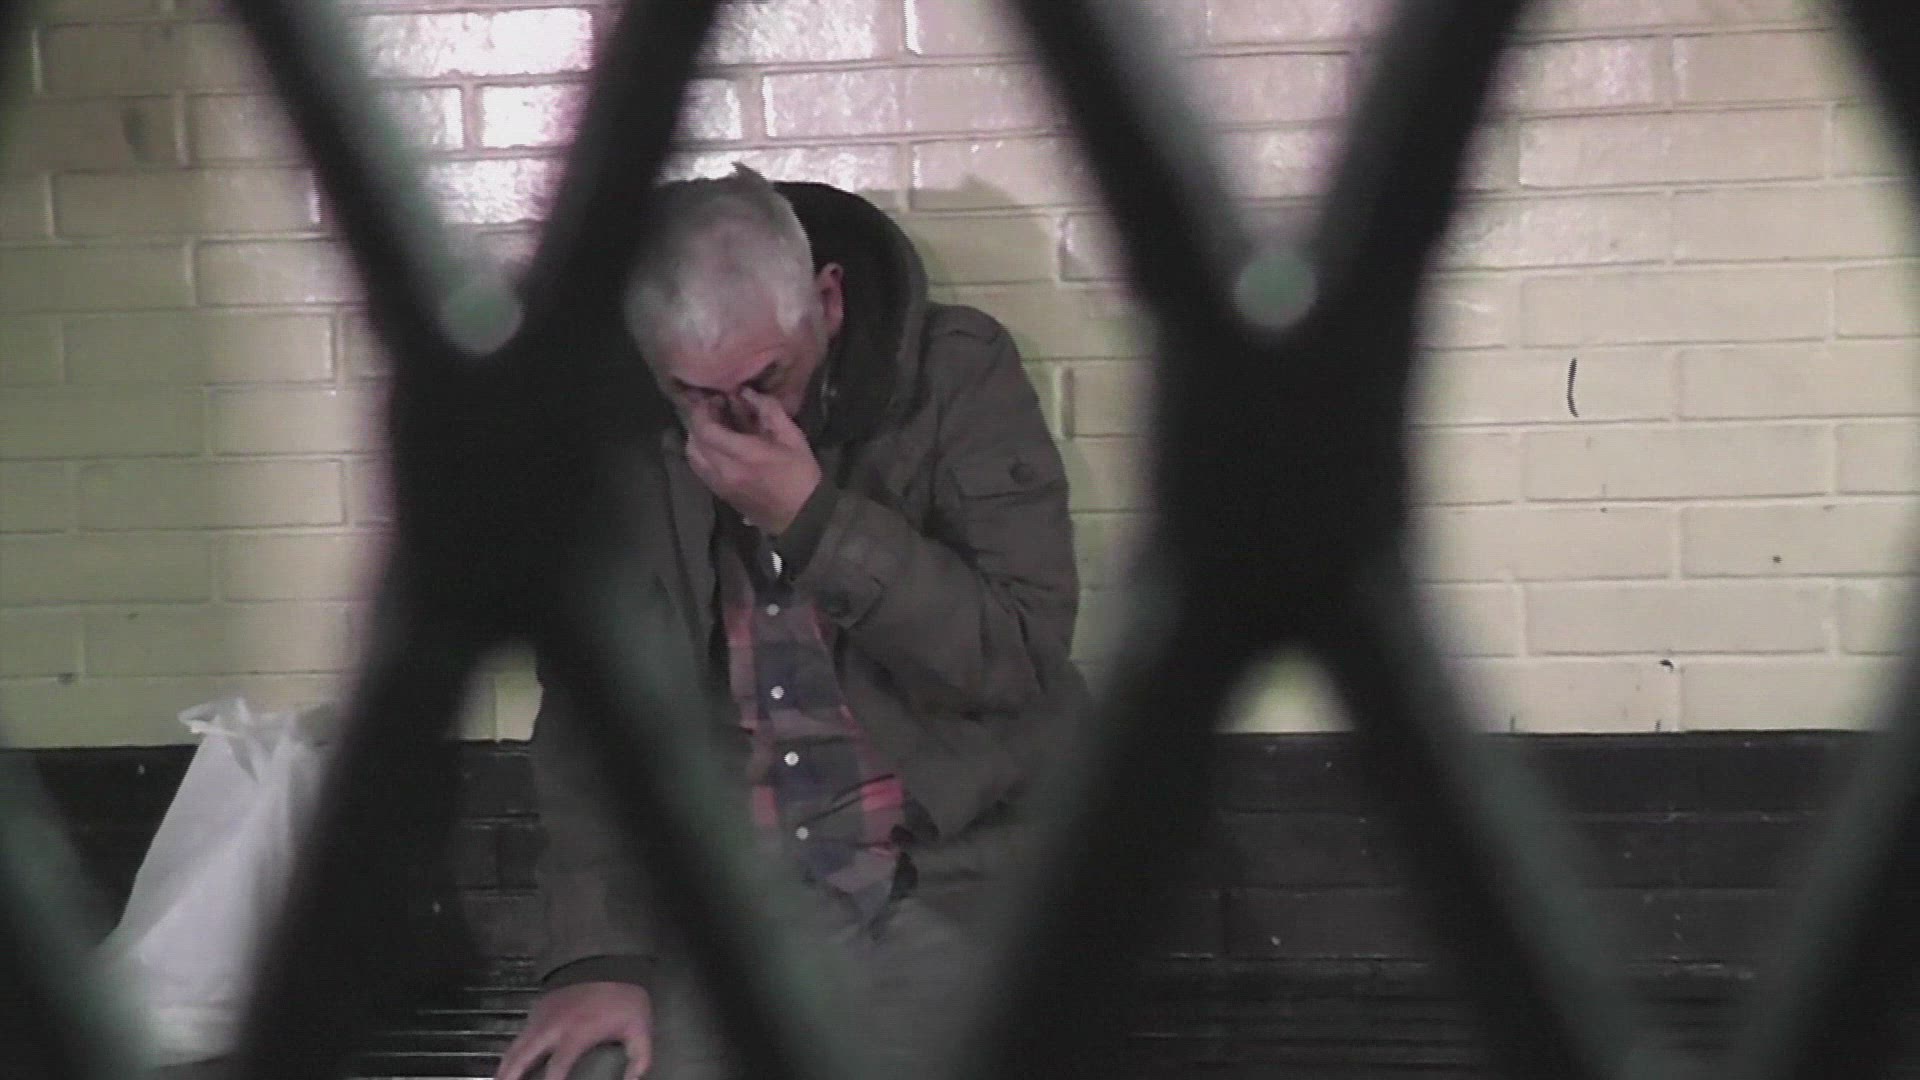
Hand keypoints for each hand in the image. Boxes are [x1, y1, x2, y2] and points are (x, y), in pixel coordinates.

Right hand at [493, 981, 652, 1079]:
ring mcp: (542, 1017)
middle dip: (512, 1076)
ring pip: (515, 1047)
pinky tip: (508, 1066)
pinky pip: (518, 1036)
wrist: (606, 960)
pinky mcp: (537, 1010)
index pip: (556, 1068)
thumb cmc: (623, 998)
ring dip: (505, 1067)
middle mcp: (553, 1027)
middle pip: (523, 1058)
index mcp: (577, 1033)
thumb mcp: (639, 1028)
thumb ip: (640, 1058)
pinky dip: (510, 1053)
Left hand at [684, 388, 821, 533]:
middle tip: (713, 408)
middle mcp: (724, 471)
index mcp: (744, 455)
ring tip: (713, 425)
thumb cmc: (801, 476)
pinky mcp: (719, 493)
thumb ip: (770, 411)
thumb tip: (748, 392)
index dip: (703, 410)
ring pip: (692, 456)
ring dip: (697, 437)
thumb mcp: (793, 438)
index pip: (706, 430)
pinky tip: (716, 445)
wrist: (801, 517)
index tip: (714, 398)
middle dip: (698, 421)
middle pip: (693, 441)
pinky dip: (701, 452)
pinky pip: (699, 468)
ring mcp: (719, 484)